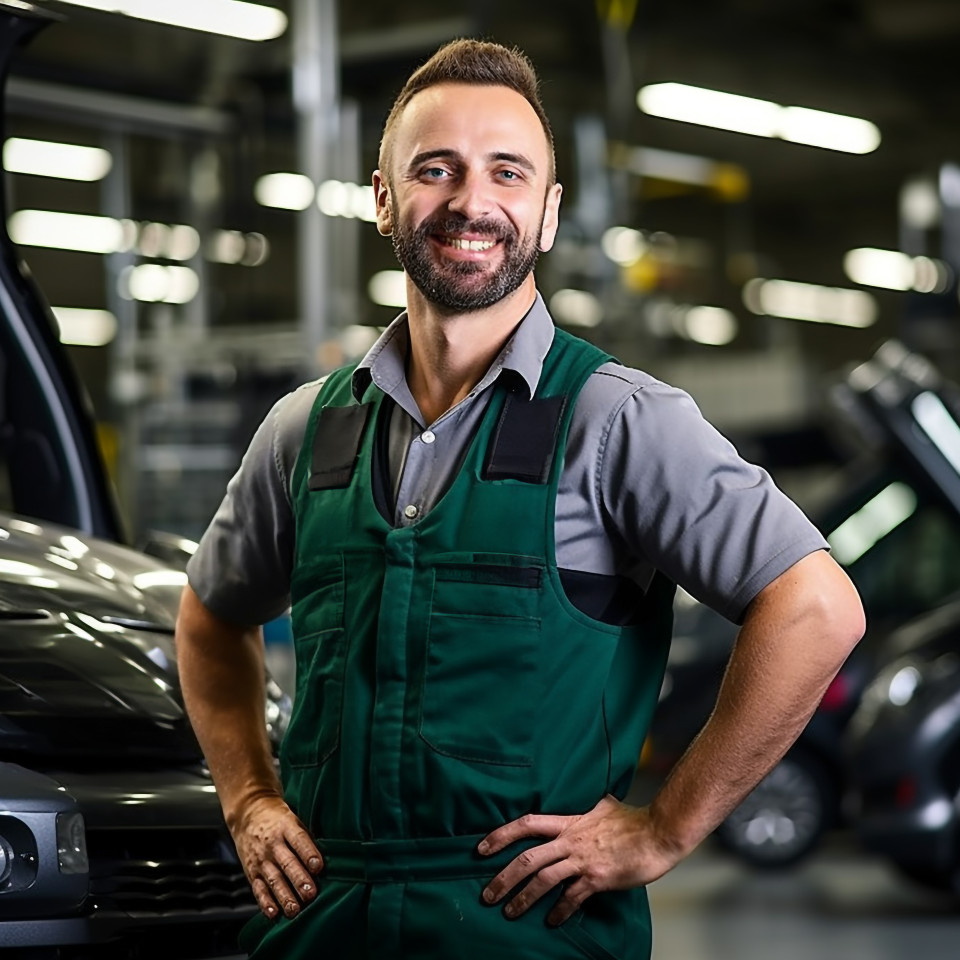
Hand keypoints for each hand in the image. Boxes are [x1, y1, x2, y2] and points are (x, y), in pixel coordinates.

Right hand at [230, 794, 323, 918]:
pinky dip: (265, 902)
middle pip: (287, 862)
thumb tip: (327, 858)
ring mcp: (261, 859)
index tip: (318, 867)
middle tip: (310, 894)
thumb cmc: (278, 819)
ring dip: (284, 895)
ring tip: (295, 909)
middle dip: (299, 879)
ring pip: (273, 879)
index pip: (298, 839)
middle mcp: (272, 844)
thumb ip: (307, 838)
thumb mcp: (294, 819)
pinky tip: (273, 913)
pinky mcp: (252, 872)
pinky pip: (258, 889)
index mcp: (286, 826)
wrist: (248, 814)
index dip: (308, 853)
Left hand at [478, 795, 678, 925]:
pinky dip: (559, 911)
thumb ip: (588, 807)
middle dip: (503, 877)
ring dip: (523, 898)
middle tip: (487, 894)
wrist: (658, 833)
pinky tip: (551, 921)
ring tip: (509, 913)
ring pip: (544, 880)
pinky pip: (572, 898)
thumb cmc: (633, 820)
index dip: (501, 835)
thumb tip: (588, 800)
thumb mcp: (603, 805)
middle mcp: (571, 840)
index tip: (481, 848)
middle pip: (528, 858)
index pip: (527, 824)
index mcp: (569, 822)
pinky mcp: (597, 878)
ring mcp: (583, 860)